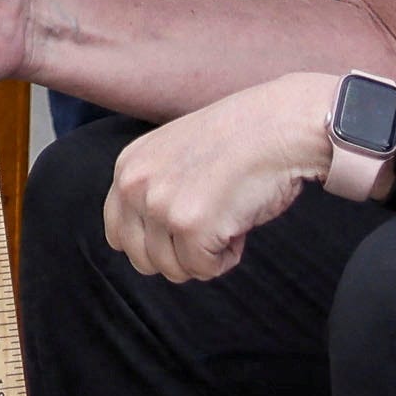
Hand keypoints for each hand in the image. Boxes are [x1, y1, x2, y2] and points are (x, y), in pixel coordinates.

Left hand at [101, 76, 344, 283]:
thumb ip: (154, 190)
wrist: (279, 126)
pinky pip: (204, 270)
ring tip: (226, 215)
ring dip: (206, 254)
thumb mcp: (175, 156)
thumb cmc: (240, 141)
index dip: (153, 244)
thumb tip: (151, 241)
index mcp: (128, 166)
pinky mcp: (190, 226)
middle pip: (142, 259)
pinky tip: (238, 221)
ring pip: (174, 269)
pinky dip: (228, 256)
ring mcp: (160, 206)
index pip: (117, 233)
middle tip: (210, 226)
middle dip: (179, 255)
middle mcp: (134, 185)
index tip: (183, 233)